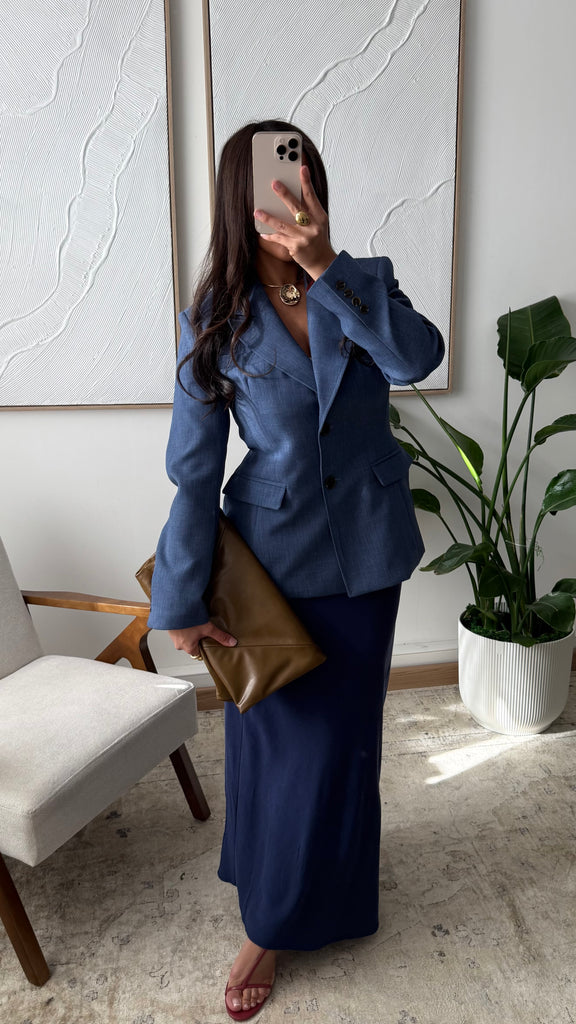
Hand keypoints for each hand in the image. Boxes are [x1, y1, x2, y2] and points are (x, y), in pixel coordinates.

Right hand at [168, 622, 236, 657]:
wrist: (174, 608)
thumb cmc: (188, 619)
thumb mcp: (208, 628)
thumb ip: (220, 636)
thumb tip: (231, 642)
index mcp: (188, 648)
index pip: (198, 653)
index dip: (204, 648)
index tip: (208, 642)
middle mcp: (179, 644)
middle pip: (192, 645)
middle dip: (197, 639)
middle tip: (203, 630)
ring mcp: (173, 636)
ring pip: (185, 638)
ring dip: (190, 632)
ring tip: (196, 623)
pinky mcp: (170, 628)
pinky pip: (179, 630)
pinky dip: (184, 626)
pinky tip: (189, 619)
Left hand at [254, 164, 336, 279]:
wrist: (322, 261)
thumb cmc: (317, 238)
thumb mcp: (318, 222)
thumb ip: (307, 210)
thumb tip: (290, 195)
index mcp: (319, 216)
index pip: (312, 196)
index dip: (306, 182)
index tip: (302, 168)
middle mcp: (313, 226)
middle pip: (296, 207)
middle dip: (284, 194)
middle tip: (274, 183)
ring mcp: (303, 237)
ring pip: (283, 224)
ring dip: (268, 218)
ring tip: (257, 211)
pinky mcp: (295, 247)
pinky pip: (279, 239)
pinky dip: (270, 235)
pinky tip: (262, 232)